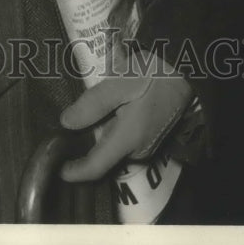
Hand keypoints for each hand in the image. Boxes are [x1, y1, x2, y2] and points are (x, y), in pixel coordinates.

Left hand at [59, 50, 192, 181]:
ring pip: (111, 143)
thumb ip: (94, 103)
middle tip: (71, 115)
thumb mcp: (121, 83)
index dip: (74, 171)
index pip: (96, 167)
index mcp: (128, 139)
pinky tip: (109, 104)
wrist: (188, 72)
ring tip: (92, 103)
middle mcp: (137, 150)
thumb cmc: (153, 75)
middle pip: (101, 153)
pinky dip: (111, 125)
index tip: (55, 167)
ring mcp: (145, 145)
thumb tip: (65, 123)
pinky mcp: (149, 138)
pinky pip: (123, 138)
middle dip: (84, 139)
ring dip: (98, 128)